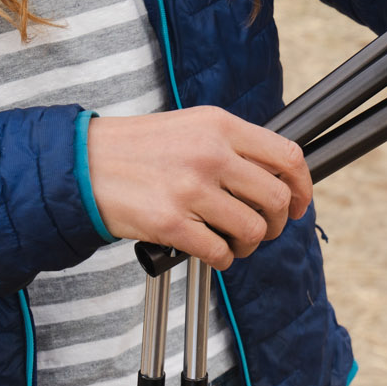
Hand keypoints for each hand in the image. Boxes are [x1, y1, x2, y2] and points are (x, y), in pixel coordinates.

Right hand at [86, 107, 311, 269]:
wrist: (83, 165)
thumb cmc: (139, 149)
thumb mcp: (191, 127)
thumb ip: (232, 146)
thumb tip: (275, 177)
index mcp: (220, 126)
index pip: (287, 156)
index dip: (303, 187)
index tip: (299, 204)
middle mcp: (210, 154)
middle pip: (276, 199)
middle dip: (277, 223)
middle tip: (263, 229)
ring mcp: (192, 189)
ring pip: (253, 230)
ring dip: (249, 245)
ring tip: (233, 242)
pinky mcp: (172, 223)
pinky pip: (221, 252)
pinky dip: (223, 259)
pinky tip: (211, 252)